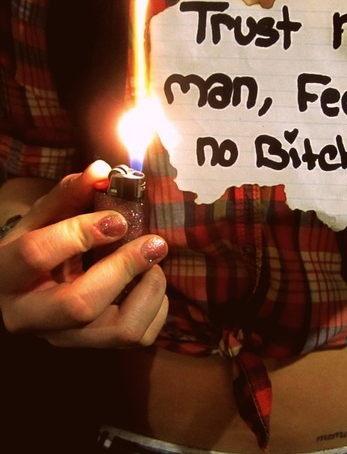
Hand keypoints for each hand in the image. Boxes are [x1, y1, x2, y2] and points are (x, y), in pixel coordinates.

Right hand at [0, 161, 168, 347]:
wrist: (32, 285)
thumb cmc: (40, 243)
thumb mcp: (46, 216)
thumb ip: (71, 192)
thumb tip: (102, 170)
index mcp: (7, 274)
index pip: (36, 255)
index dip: (80, 233)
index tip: (119, 219)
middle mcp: (30, 315)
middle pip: (80, 304)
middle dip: (124, 268)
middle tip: (154, 242)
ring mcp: (64, 338)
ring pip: (118, 330)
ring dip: (148, 292)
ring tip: (154, 264)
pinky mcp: (94, 349)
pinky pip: (138, 336)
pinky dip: (157, 308)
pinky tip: (150, 283)